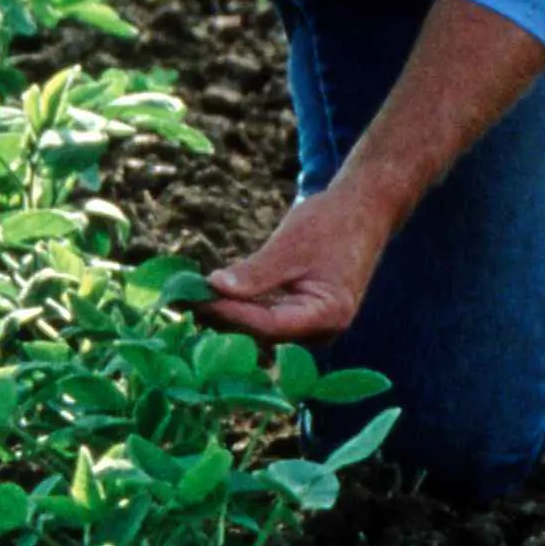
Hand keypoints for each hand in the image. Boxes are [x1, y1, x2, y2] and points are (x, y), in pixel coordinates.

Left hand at [201, 186, 397, 345]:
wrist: (362, 213)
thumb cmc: (330, 224)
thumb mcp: (290, 246)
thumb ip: (255, 272)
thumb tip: (215, 287)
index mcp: (327, 315)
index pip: (269, 325)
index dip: (231, 314)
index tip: (197, 300)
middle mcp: (322, 331)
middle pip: (263, 333)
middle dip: (224, 318)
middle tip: (182, 302)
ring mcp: (313, 326)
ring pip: (262, 329)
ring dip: (228, 315)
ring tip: (189, 300)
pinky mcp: (302, 316)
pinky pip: (267, 318)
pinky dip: (241, 308)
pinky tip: (211, 297)